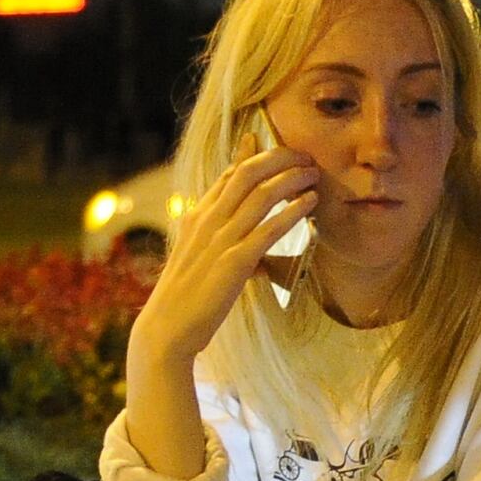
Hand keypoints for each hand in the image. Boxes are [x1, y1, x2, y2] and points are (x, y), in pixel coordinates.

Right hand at [130, 144, 321, 375]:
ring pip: (262, 194)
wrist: (167, 328)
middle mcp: (207, 220)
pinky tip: (310, 203)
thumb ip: (223, 246)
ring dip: (293, 178)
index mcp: (197, 216)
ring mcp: (220, 239)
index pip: (229, 174)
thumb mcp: (199, 261)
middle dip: (280, 157)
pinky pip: (270, 228)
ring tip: (313, 175)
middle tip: (304, 156)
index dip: (258, 157)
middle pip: (248, 172)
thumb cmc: (186, 300)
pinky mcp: (234, 262)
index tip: (281, 151)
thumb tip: (255, 254)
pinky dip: (293, 211)